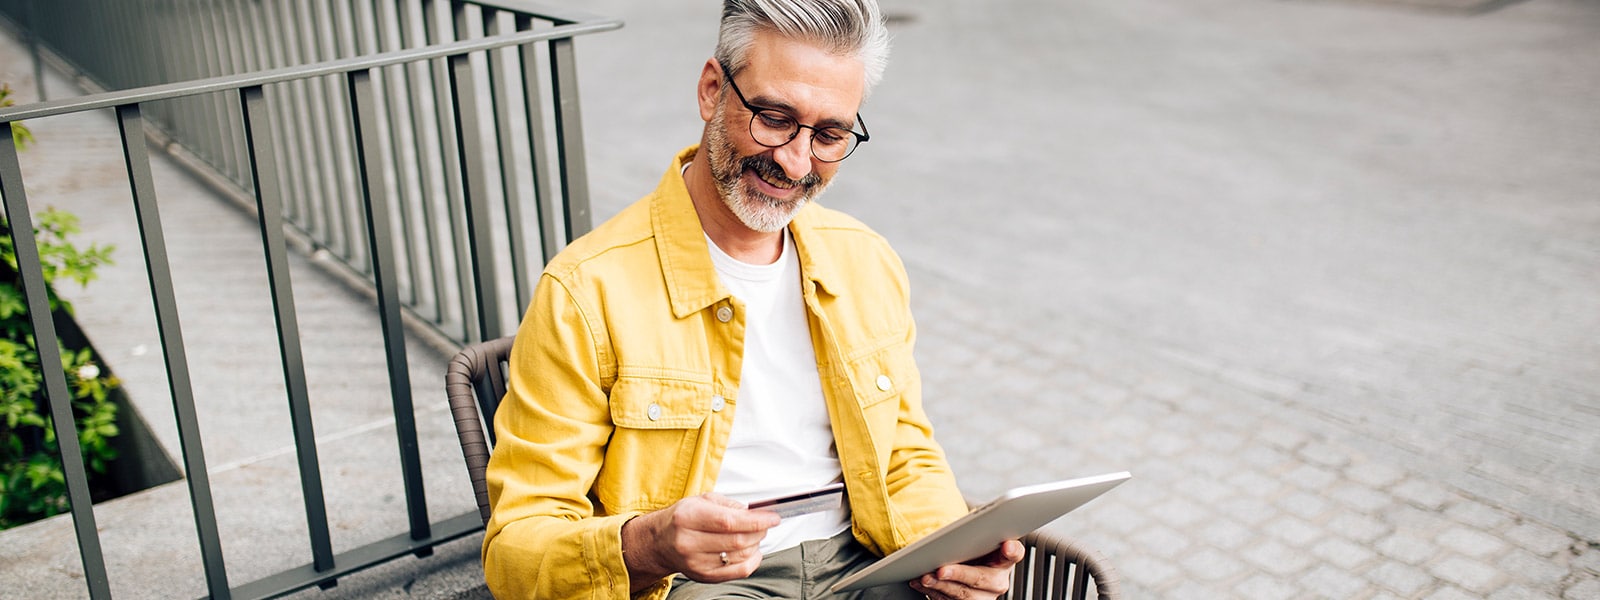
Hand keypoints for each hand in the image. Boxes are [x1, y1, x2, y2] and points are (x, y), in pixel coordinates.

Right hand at [621, 493, 780, 590]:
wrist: (660, 542)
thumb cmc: (683, 518)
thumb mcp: (702, 501)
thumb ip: (729, 505)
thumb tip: (756, 513)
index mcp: (688, 517)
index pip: (729, 522)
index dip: (756, 520)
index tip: (773, 518)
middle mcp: (689, 542)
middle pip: (737, 541)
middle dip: (759, 531)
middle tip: (765, 524)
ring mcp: (696, 562)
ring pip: (740, 556)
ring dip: (756, 544)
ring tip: (755, 534)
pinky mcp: (703, 576)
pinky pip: (738, 571)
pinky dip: (752, 560)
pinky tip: (753, 551)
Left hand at [908, 539, 1023, 599]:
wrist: (965, 567)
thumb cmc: (971, 550)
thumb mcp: (975, 539)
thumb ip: (975, 532)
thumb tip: (961, 527)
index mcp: (1004, 560)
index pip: (1015, 552)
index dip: (1011, 550)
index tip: (1006, 545)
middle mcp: (998, 582)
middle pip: (981, 579)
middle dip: (959, 574)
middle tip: (941, 570)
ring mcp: (984, 597)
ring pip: (963, 596)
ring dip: (941, 586)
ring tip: (925, 577)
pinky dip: (932, 592)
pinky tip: (920, 583)